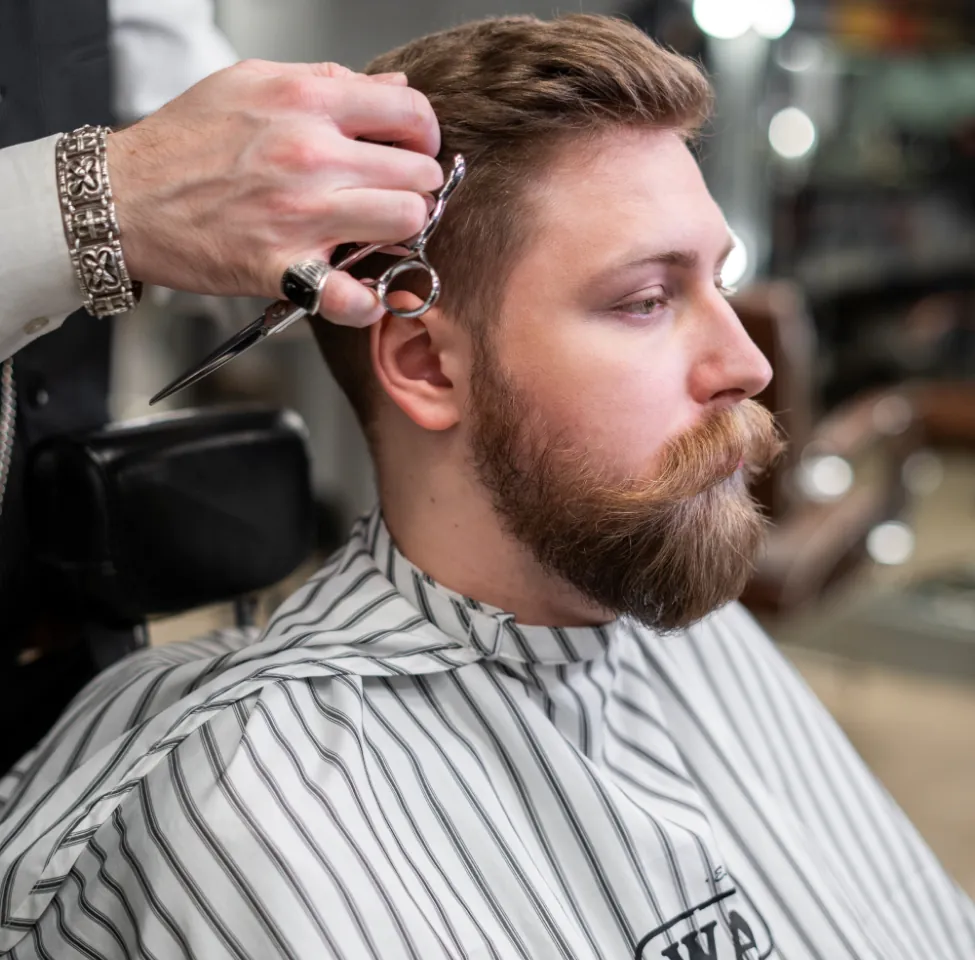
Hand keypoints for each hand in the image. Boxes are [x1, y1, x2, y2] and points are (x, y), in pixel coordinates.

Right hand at [106, 60, 443, 326]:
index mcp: (306, 101)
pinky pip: (352, 297)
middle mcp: (311, 155)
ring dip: (400, 234)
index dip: (423, 133)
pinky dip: (366, 303)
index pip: (410, 110)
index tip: (414, 148)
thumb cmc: (185, 141)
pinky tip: (361, 293)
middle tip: (395, 196)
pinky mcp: (283, 268)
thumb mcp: (251, 81)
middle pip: (418, 174)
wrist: (125, 196)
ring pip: (405, 223)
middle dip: (416, 187)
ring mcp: (300, 215)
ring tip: (377, 234)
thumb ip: (327, 81)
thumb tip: (389, 86)